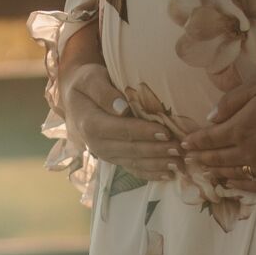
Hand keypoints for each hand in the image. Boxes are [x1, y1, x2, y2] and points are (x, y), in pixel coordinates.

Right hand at [61, 63, 179, 181]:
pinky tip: (168, 175)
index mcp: (90, 124)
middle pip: (131, 149)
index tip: (165, 132)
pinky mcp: (114, 159)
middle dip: (156, 150)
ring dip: (157, 164)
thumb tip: (122, 108)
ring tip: (179, 163)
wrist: (76, 98)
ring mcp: (105, 154)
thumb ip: (103, 92)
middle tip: (179, 149)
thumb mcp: (90, 79)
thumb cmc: (87, 83)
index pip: (121, 130)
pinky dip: (150, 174)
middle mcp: (96, 144)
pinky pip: (132, 169)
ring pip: (134, 163)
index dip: (144, 132)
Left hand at [175, 71, 255, 191]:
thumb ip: (230, 103)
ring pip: (234, 174)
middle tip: (189, 159)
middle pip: (219, 158)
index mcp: (241, 128)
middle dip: (201, 158)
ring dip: (217, 172)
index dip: (195, 141)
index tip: (184, 143)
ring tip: (205, 171)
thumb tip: (210, 118)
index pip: (210, 138)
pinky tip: (232, 183)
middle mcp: (250, 151)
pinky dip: (241, 186)